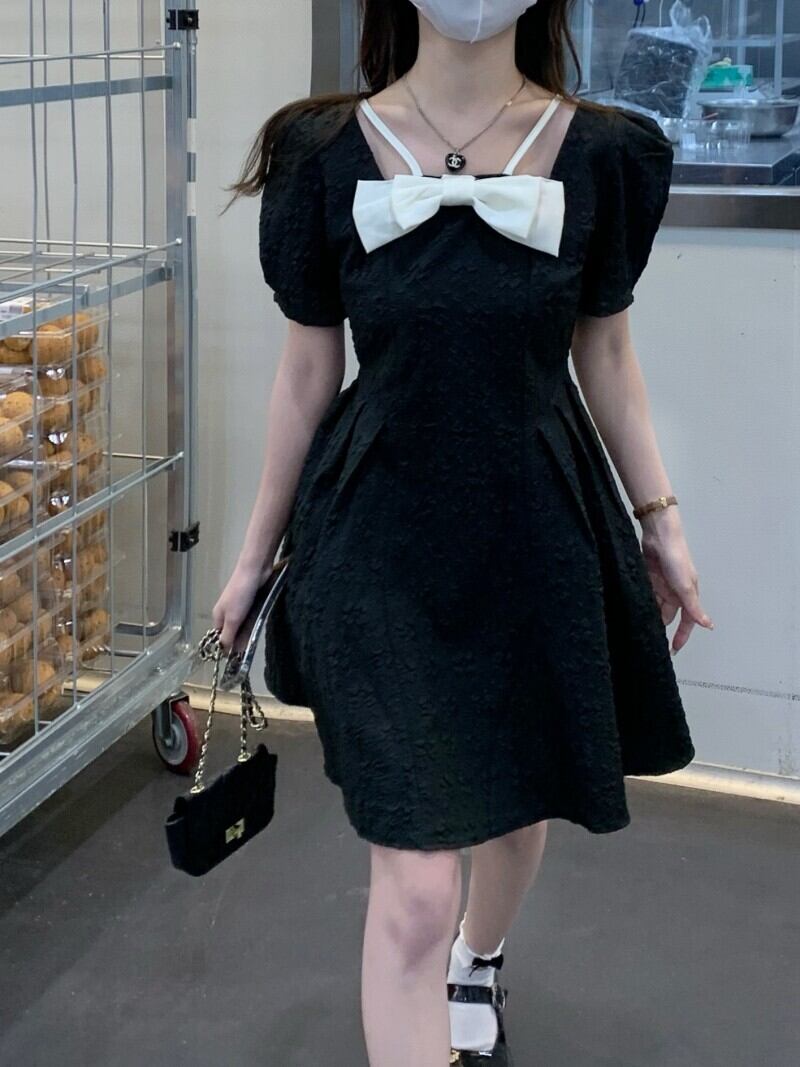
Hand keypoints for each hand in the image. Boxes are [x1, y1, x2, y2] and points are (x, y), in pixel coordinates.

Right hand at [212, 561, 268, 651]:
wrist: (254, 571)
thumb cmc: (240, 595)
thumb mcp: (232, 619)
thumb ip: (228, 635)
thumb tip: (224, 652)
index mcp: (218, 616)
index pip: (220, 637)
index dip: (227, 647)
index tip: (236, 658)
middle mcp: (228, 613)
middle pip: (233, 632)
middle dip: (240, 641)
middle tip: (248, 652)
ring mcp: (240, 608)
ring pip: (243, 625)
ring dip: (248, 633)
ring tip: (254, 644)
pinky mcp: (252, 603)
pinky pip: (252, 617)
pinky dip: (254, 624)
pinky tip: (258, 630)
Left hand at [639, 510, 713, 654]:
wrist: (659, 535)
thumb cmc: (676, 559)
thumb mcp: (685, 586)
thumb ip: (694, 607)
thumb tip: (708, 626)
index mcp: (687, 595)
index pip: (687, 621)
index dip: (681, 636)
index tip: (673, 650)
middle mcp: (675, 592)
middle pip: (667, 615)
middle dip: (660, 626)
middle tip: (648, 640)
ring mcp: (661, 585)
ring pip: (654, 606)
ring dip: (649, 614)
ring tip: (638, 626)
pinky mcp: (648, 578)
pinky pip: (645, 595)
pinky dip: (640, 602)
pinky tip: (632, 610)